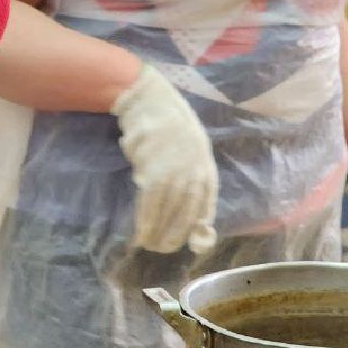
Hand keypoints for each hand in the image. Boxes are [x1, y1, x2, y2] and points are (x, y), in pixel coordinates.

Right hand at [110, 64, 217, 253]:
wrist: (150, 98)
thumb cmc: (167, 124)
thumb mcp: (188, 148)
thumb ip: (191, 175)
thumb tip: (191, 204)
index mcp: (206, 167)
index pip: (206, 205)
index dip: (200, 227)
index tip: (193, 243)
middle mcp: (195, 172)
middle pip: (188, 213)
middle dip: (177, 235)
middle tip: (164, 249)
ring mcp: (175, 172)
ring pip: (169, 212)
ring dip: (159, 232)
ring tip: (150, 245)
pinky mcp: (154, 171)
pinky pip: (151, 204)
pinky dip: (146, 221)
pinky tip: (141, 233)